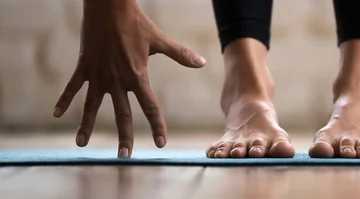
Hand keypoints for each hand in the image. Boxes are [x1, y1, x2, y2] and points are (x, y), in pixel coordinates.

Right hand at [53, 0, 206, 157]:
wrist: (108, 7)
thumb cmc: (135, 23)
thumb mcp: (159, 40)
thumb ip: (180, 54)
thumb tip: (202, 62)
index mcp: (137, 76)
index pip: (150, 106)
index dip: (157, 125)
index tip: (161, 143)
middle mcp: (117, 80)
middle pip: (122, 114)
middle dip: (124, 136)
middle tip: (124, 155)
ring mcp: (98, 75)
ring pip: (92, 106)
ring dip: (87, 125)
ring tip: (81, 143)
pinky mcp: (84, 67)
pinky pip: (72, 87)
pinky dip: (64, 99)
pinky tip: (57, 114)